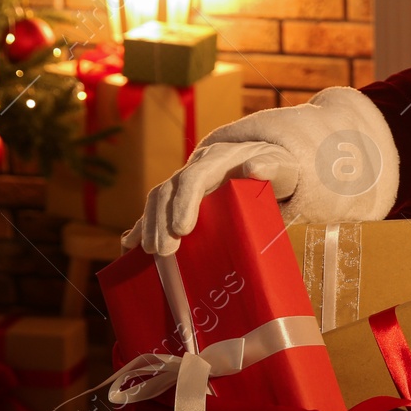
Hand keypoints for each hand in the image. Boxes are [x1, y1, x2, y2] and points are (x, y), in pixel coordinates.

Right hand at [123, 140, 299, 255]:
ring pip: (158, 198)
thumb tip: (255, 167)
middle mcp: (197, 167)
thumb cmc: (276, 167)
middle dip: (161, 220)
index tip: (182, 230)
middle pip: (169, 189)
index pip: (195, 177)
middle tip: (164, 251)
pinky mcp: (180, 196)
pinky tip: (130, 245)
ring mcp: (185, 180)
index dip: (185, 202)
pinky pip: (156, 209)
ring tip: (151, 252)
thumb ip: (272, 167)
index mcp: (219, 158)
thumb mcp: (280, 166)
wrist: (266, 161)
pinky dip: (142, 226)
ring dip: (150, 225)